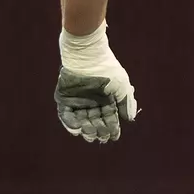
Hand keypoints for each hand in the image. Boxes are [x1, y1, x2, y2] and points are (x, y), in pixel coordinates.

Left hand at [55, 24, 137, 142]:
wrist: (88, 56)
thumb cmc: (108, 70)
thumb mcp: (122, 87)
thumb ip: (125, 104)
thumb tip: (129, 120)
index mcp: (106, 98)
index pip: (109, 117)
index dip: (112, 128)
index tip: (114, 137)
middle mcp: (92, 100)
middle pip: (95, 120)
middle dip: (99, 130)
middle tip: (100, 138)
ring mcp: (77, 99)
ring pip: (81, 119)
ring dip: (86, 129)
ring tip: (90, 136)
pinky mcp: (64, 97)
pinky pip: (65, 113)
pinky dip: (70, 123)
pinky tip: (77, 130)